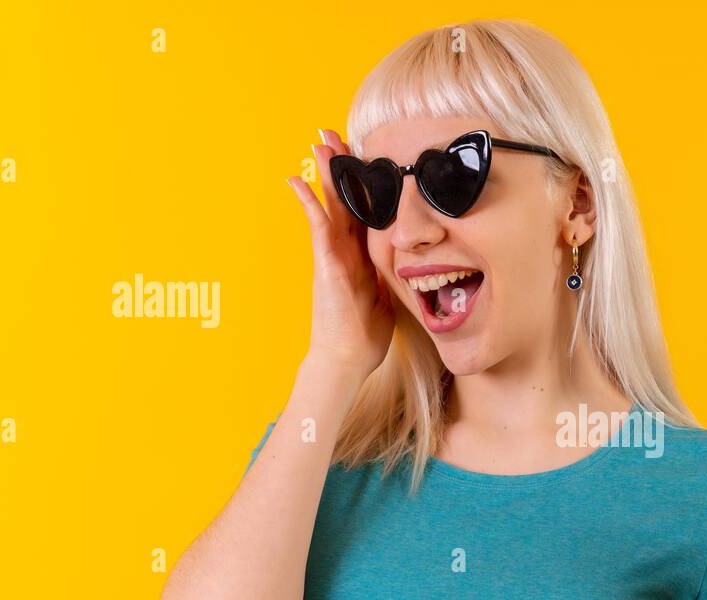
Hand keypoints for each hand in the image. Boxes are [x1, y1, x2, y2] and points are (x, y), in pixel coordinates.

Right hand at [286, 128, 399, 379]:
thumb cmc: (364, 336)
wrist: (346, 359)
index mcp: (363, 256)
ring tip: (319, 142)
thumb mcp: (388, 298)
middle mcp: (346, 251)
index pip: (366, 211)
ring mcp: (333, 255)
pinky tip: (296, 181)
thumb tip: (410, 267)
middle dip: (342, 167)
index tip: (368, 159)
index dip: (367, 185)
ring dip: (326, 173)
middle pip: (346, 199)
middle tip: (334, 134)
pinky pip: (317, 227)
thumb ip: (392, 277)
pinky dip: (308, 203)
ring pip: (331, 205)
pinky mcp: (326, 264)